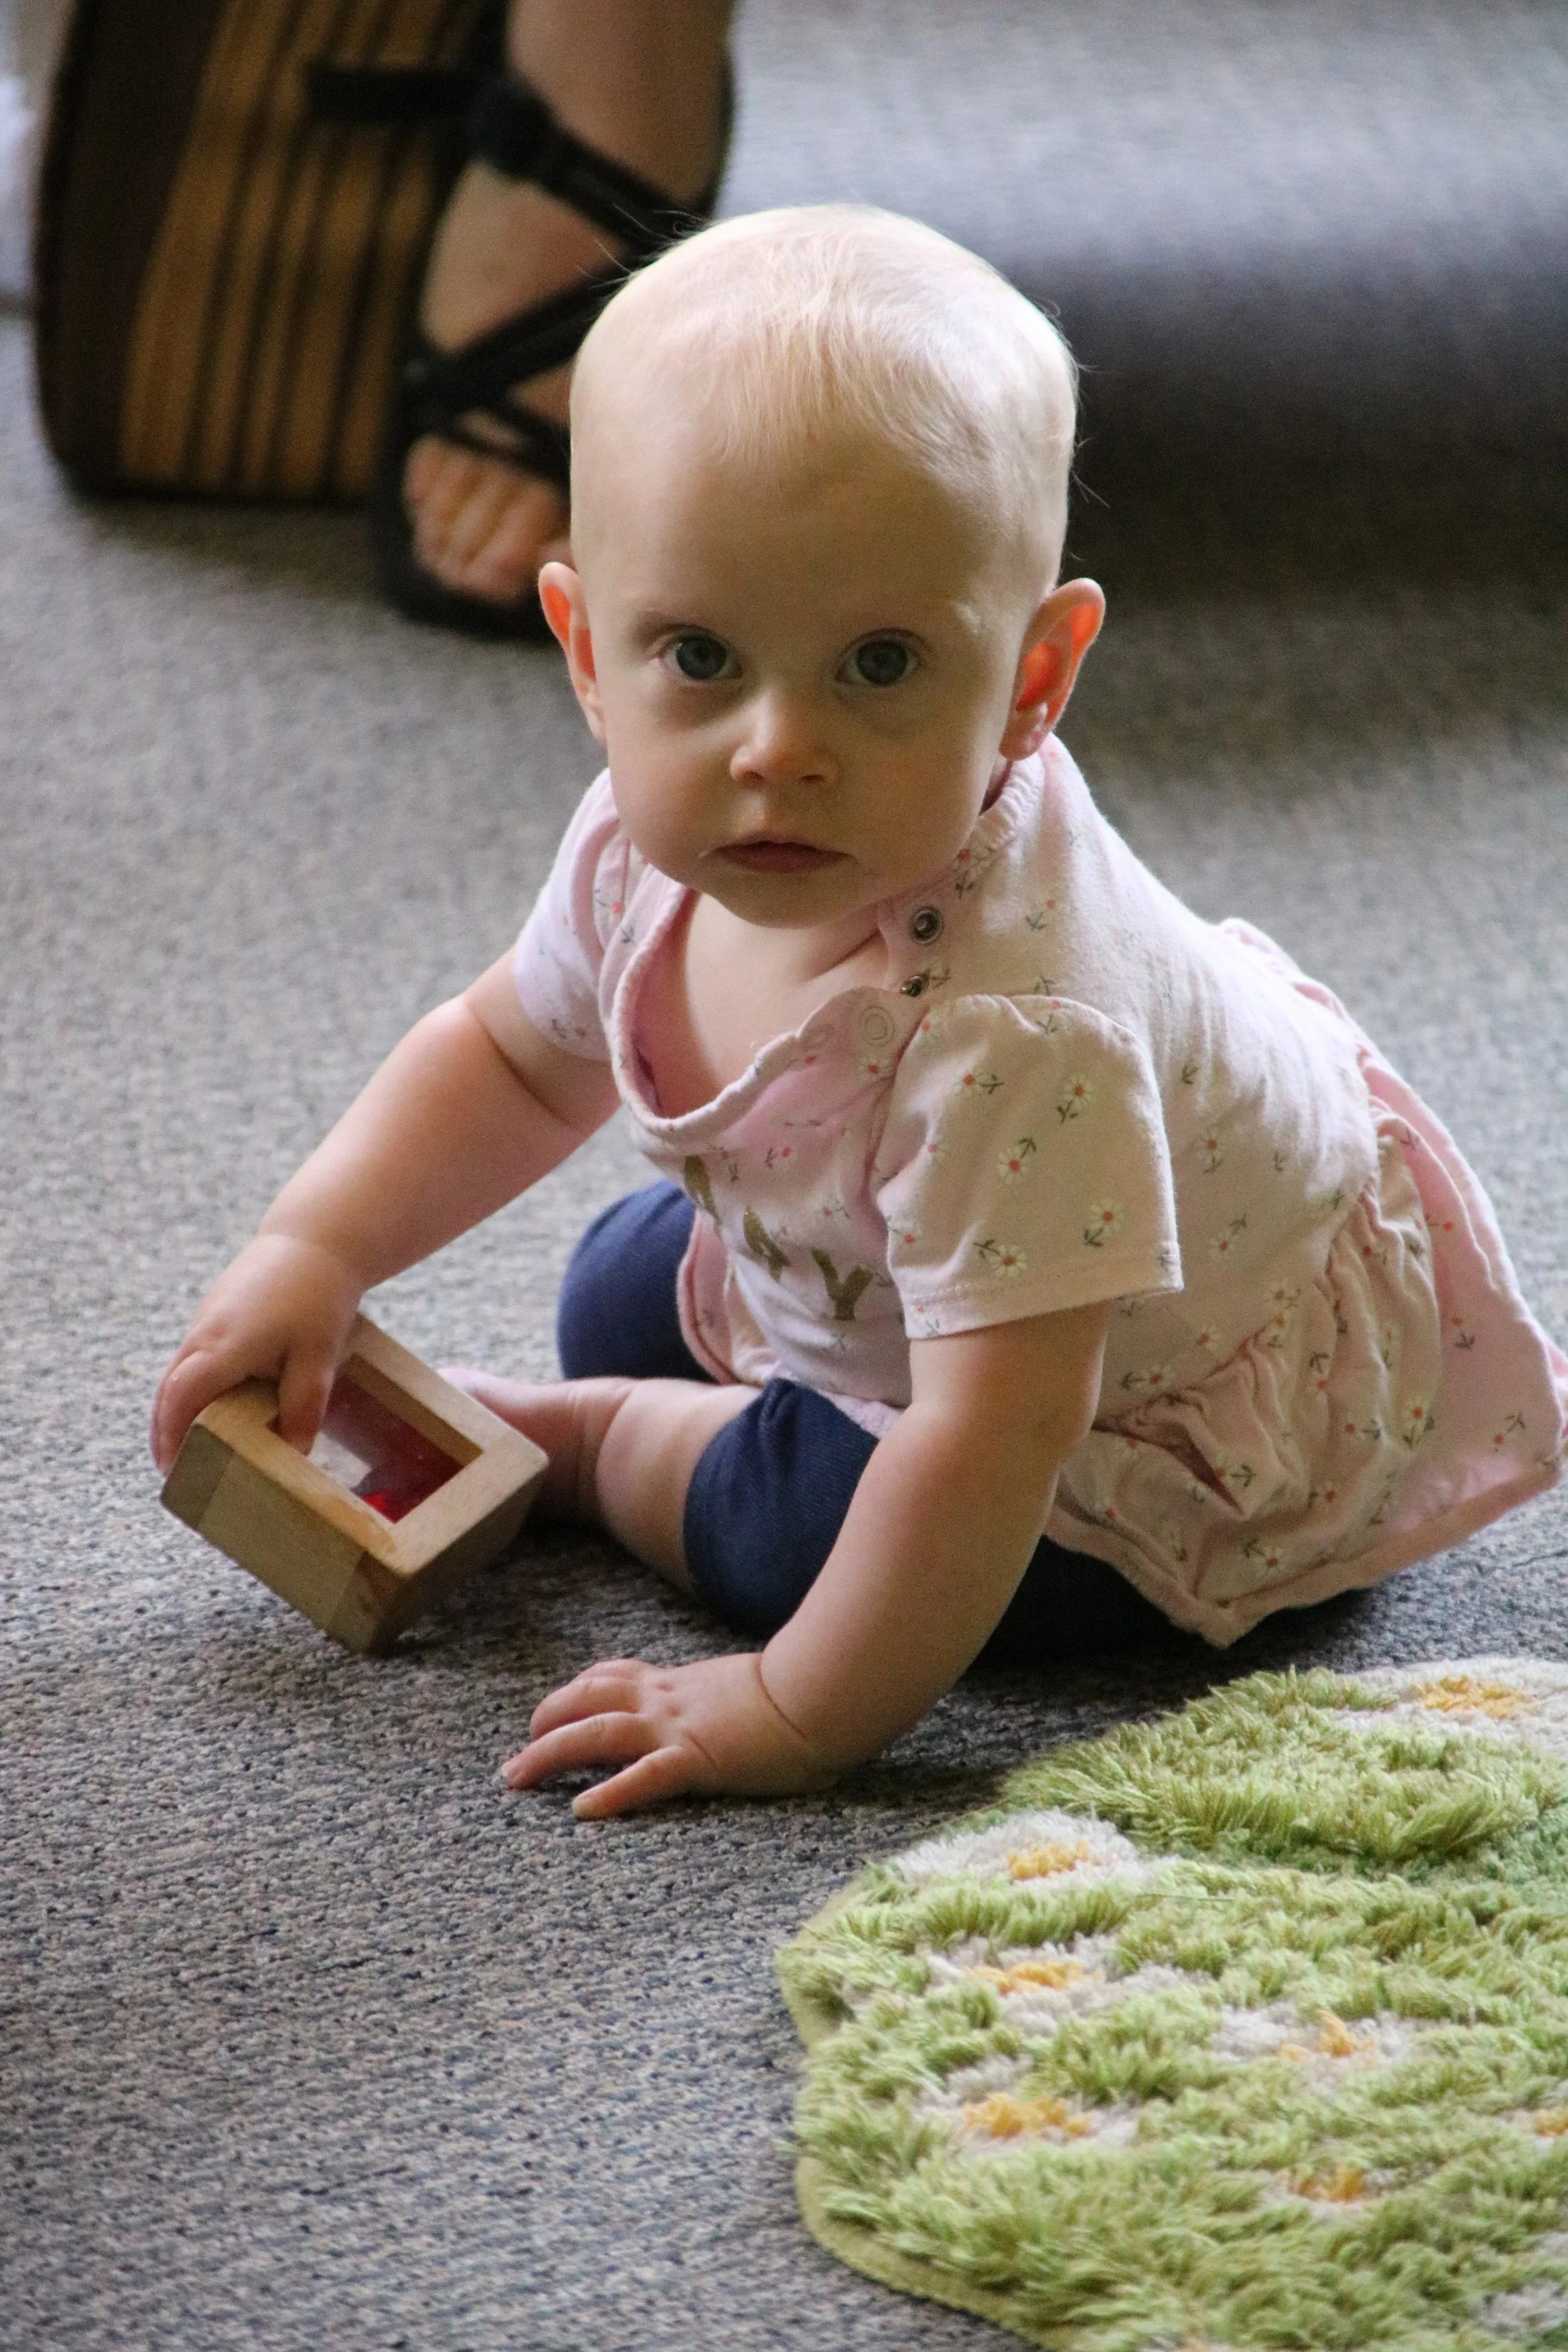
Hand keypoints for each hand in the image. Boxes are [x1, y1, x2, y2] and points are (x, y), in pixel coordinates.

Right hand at [151, 1231, 362, 1472]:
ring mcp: (205, 1321)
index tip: (173, 1471)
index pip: (182, 1399)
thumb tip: (292, 1454)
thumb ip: (303, 1406)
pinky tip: (209, 1405)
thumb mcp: (318, 1356)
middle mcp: (204, 1334)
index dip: (172, 1437)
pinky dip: (188, 1387)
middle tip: (175, 1471)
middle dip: (166, 1432)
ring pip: (176, 1374)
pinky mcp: (213, 1313)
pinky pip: (190, 1358)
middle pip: (169, 1391)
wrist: (314, 1240)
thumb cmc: (319, 1298)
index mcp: (225, 1346)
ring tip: (187, 1447)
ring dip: (174, 1410)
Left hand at [502, 1652, 840, 1817]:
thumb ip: (725, 1696)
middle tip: (518, 1758)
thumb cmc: (800, 1691)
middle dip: (545, 1724)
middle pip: (586, 1700)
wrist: (822, 1692)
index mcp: (680, 1684)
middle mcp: (668, 1699)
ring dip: (550, 1754)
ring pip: (597, 1733)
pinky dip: (610, 1793)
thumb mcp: (747, 1687)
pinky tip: (582, 1811)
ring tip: (518, 1778)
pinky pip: (644, 1777)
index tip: (557, 1708)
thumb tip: (732, 1709)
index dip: (577, 1693)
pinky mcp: (698, 1759)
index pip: (614, 1676)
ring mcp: (678, 1727)